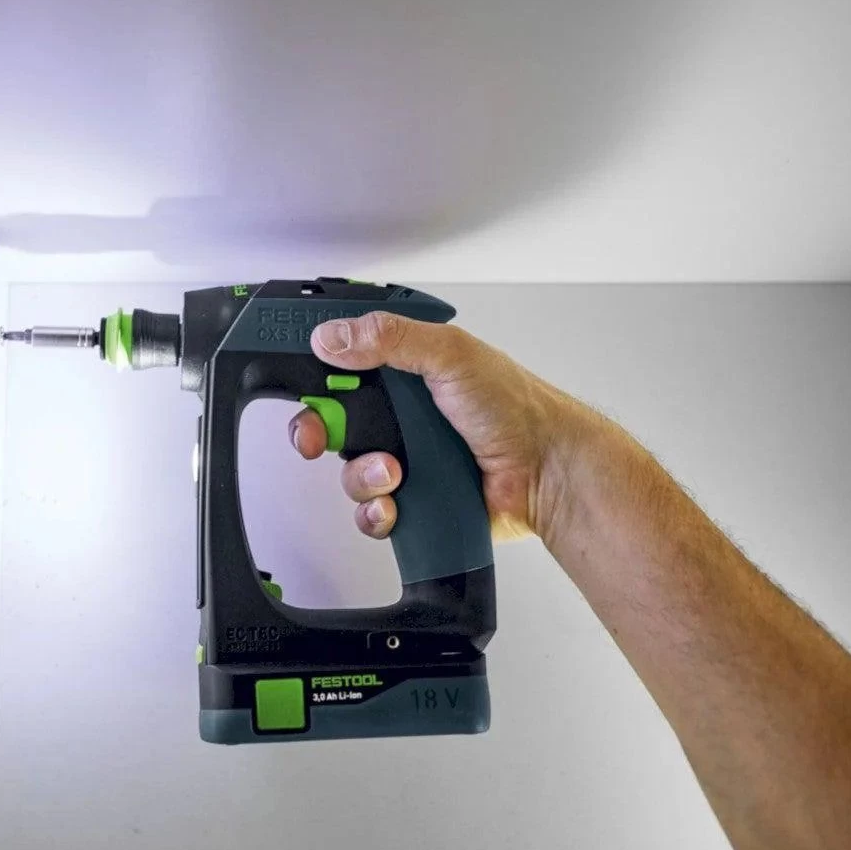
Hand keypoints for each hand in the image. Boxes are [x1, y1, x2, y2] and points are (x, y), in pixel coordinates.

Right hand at [288, 310, 591, 545]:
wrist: (547, 473)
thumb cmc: (516, 408)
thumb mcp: (450, 354)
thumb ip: (389, 338)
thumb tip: (333, 337)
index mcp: (407, 369)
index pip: (343, 364)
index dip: (317, 374)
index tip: (304, 382)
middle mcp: (402, 413)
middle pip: (331, 422)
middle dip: (317, 432)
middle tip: (317, 437)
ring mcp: (406, 457)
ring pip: (348, 471)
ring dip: (363, 475)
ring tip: (394, 471)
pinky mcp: (413, 499)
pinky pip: (370, 512)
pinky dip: (376, 512)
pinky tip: (396, 502)